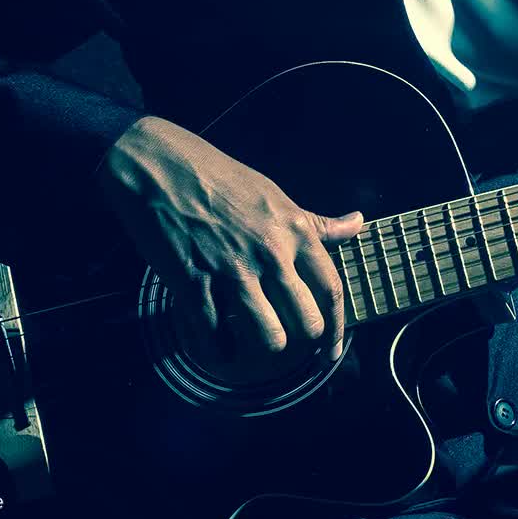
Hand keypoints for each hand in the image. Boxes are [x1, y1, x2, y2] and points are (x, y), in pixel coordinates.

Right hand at [95, 116, 363, 376]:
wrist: (160, 167)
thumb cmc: (220, 178)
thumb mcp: (275, 195)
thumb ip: (315, 222)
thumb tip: (357, 224)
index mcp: (295, 231)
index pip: (331, 290)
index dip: (337, 329)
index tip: (332, 351)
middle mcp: (271, 253)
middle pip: (307, 323)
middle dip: (301, 342)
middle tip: (287, 342)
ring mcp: (232, 270)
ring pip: (270, 338)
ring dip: (262, 347)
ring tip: (251, 342)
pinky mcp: (194, 283)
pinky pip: (216, 337)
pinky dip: (217, 349)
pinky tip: (215, 343)